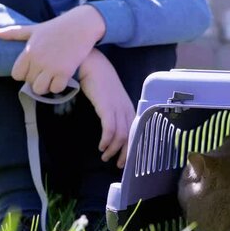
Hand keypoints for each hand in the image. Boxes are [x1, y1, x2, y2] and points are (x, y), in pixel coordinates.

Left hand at [0, 5, 105, 94]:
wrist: (80, 25)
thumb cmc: (57, 27)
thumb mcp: (34, 28)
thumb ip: (14, 33)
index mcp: (29, 51)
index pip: (17, 74)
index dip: (25, 74)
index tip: (34, 69)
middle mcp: (38, 60)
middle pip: (30, 83)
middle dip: (37, 80)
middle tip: (46, 73)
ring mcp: (51, 66)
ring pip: (41, 89)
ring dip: (47, 87)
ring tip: (53, 78)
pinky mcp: (65, 71)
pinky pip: (57, 89)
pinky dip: (59, 86)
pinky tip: (63, 78)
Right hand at [79, 49, 134, 168]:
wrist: (93, 65)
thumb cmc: (100, 81)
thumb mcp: (111, 99)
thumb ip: (115, 111)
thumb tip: (112, 128)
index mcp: (130, 108)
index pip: (135, 132)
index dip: (132, 147)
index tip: (126, 159)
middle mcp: (127, 109)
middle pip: (131, 136)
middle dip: (125, 154)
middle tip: (118, 165)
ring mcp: (118, 108)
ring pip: (121, 136)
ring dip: (112, 149)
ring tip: (105, 156)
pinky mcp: (107, 108)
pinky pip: (110, 129)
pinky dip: (106, 141)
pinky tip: (101, 146)